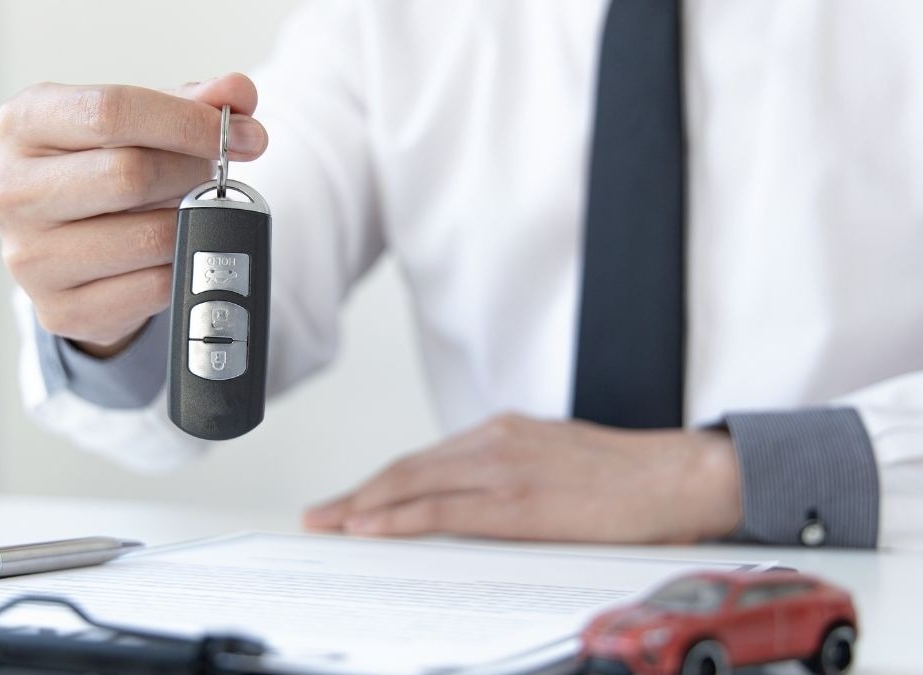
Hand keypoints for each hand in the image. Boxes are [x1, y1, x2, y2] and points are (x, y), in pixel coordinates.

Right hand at [0, 74, 267, 356]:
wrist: (71, 253)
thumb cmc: (106, 174)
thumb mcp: (140, 126)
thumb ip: (191, 102)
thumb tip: (238, 92)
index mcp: (24, 124)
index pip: (112, 111)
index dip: (188, 122)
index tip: (243, 134)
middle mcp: (12, 191)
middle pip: (129, 175)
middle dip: (193, 173)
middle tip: (218, 176)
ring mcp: (29, 258)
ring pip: (148, 237)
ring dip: (190, 225)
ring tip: (191, 213)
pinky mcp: (59, 310)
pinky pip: (154, 287)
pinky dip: (181, 268)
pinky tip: (174, 253)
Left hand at [304, 414, 741, 543]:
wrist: (676, 477)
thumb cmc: (625, 477)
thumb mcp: (554, 462)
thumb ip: (510, 476)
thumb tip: (475, 505)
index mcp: (503, 434)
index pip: (424, 461)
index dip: (380, 483)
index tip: (350, 500)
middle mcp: (493, 442)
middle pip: (406, 470)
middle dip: (356, 495)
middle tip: (319, 515)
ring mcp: (502, 467)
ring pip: (412, 484)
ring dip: (363, 507)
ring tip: (330, 524)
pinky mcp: (516, 499)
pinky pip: (442, 508)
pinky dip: (399, 518)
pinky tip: (371, 528)